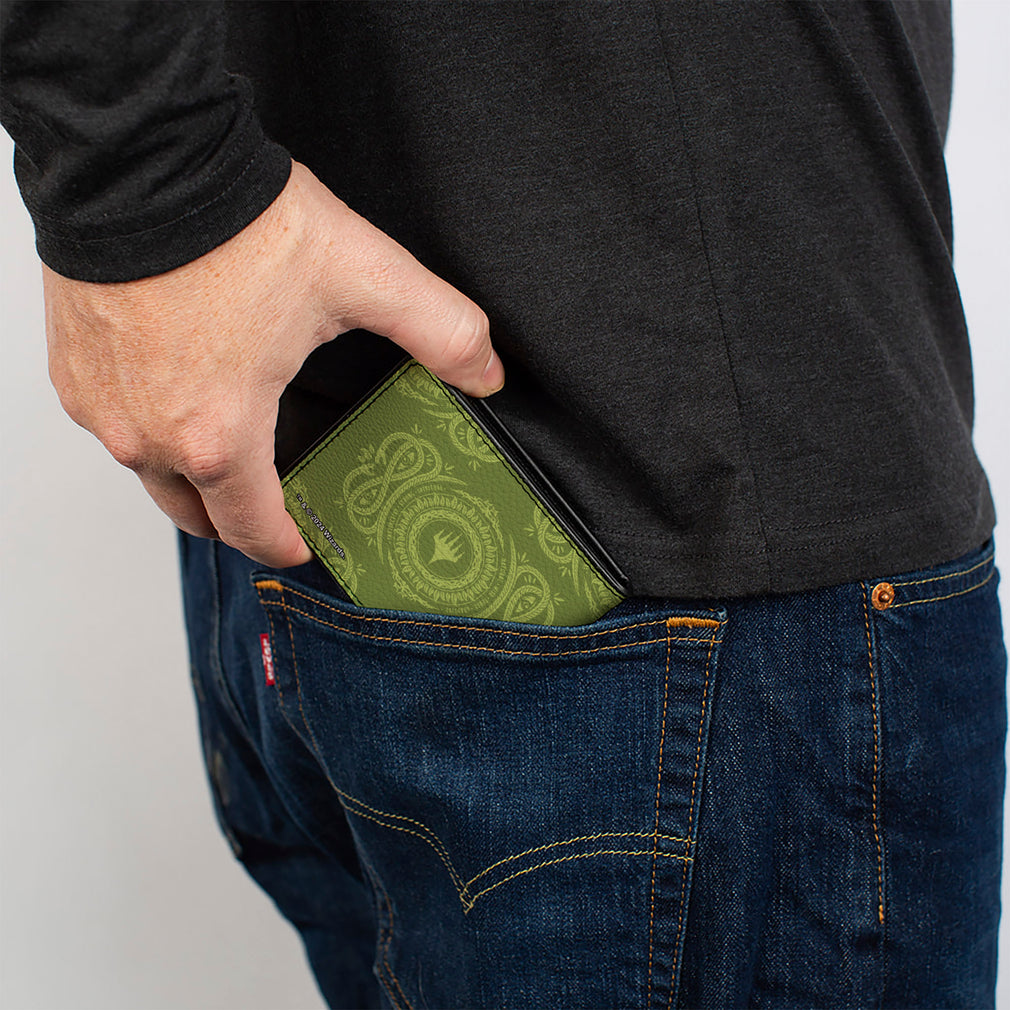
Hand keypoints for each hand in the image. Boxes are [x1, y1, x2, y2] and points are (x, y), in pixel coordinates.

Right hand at [43, 161, 503, 566]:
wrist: (138, 160)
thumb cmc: (237, 225)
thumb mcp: (364, 277)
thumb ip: (441, 331)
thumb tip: (488, 373)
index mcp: (220, 435)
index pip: (251, 531)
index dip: (285, 547)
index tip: (304, 543)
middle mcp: (149, 437)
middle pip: (195, 516)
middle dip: (237, 520)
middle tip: (272, 503)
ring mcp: (102, 407)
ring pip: (151, 474)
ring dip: (193, 474)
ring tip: (232, 445)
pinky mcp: (71, 372)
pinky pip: (115, 426)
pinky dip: (151, 426)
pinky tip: (183, 392)